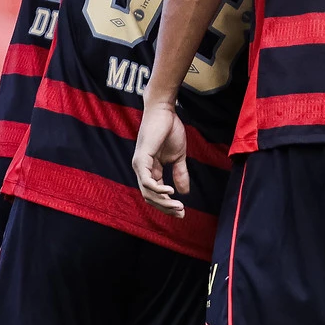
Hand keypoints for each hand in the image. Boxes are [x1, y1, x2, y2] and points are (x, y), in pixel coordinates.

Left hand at [132, 100, 190, 217]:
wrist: (165, 112)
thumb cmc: (170, 130)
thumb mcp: (179, 157)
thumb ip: (180, 173)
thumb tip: (184, 192)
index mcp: (150, 170)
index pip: (156, 194)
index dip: (168, 205)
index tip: (183, 212)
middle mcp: (142, 170)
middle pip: (150, 198)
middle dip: (166, 208)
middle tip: (181, 213)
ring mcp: (140, 165)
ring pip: (148, 193)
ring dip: (164, 202)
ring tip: (178, 205)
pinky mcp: (141, 159)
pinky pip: (148, 181)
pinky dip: (159, 189)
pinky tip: (171, 191)